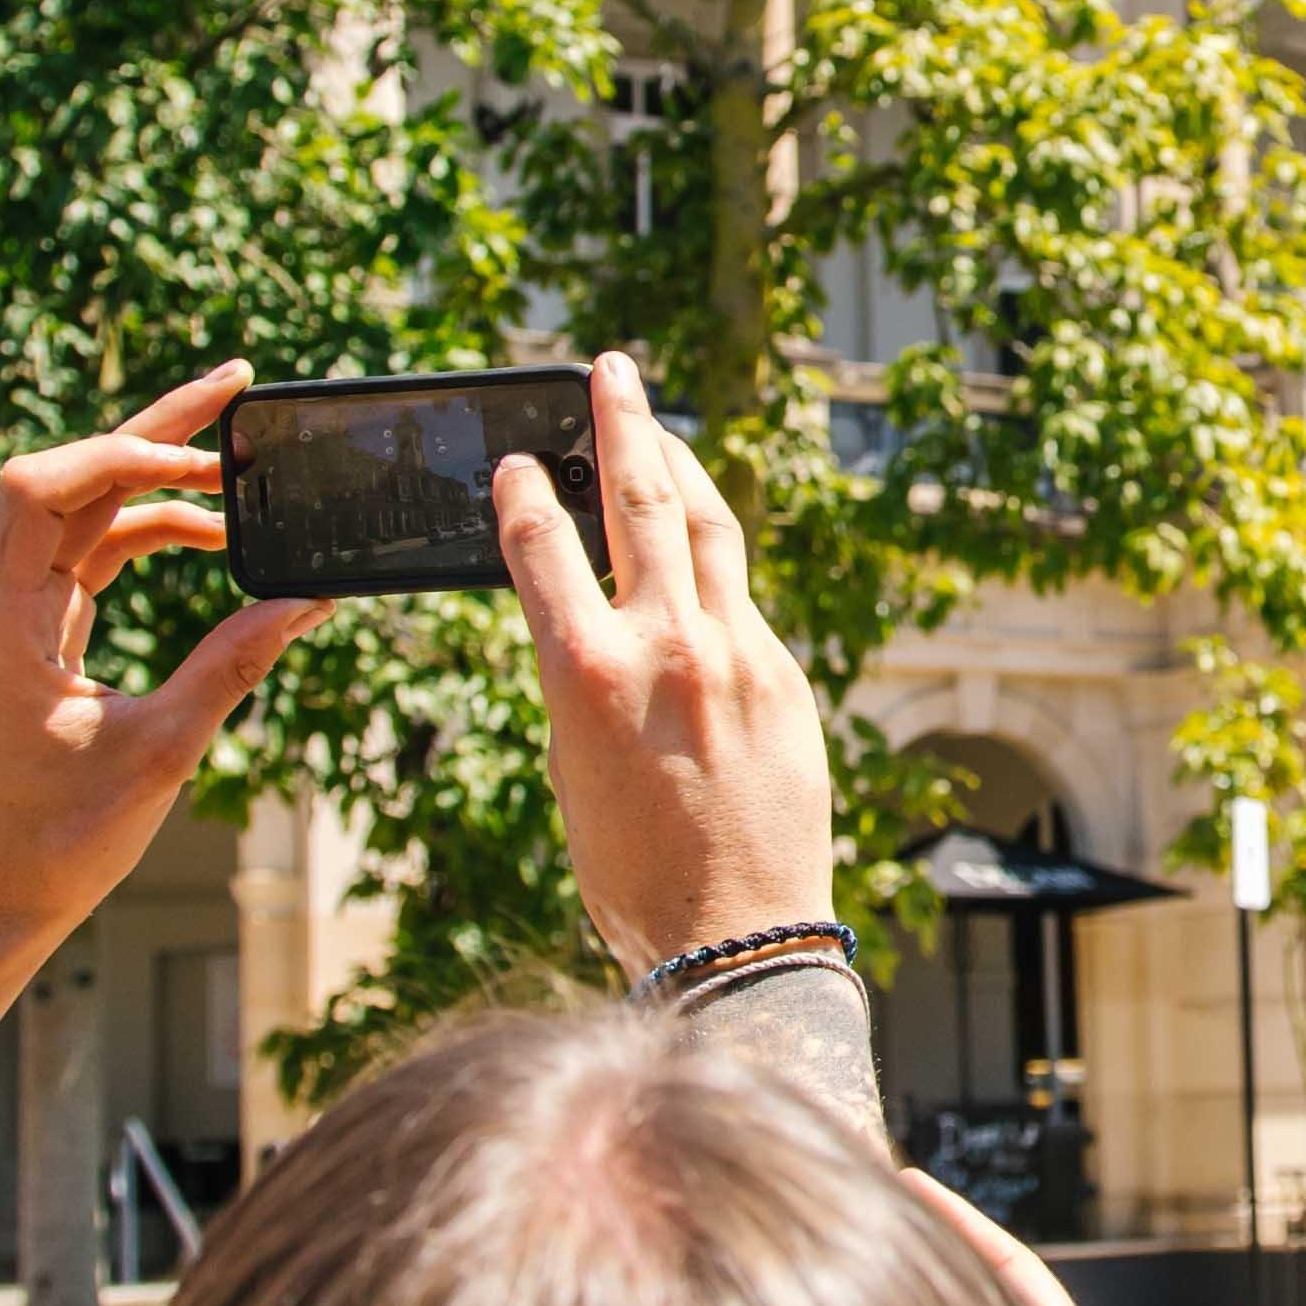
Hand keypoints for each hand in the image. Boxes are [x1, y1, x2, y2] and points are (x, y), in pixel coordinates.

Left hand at [0, 361, 330, 937]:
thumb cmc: (60, 839)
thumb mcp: (162, 749)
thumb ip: (235, 663)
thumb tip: (308, 599)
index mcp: (2, 621)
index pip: (41, 487)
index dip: (121, 452)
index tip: (207, 456)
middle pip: (65, 476)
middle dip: (151, 432)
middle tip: (234, 385)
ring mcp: (9, 612)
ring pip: (80, 508)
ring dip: (155, 482)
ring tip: (239, 472)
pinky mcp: (32, 630)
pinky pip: (86, 552)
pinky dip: (144, 532)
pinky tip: (211, 536)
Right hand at [494, 351, 835, 967]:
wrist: (737, 934)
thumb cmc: (631, 872)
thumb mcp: (572, 765)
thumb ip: (582, 674)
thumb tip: (592, 612)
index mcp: (586, 673)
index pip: (541, 545)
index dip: (524, 492)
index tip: (520, 460)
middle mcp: (666, 646)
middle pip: (642, 500)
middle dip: (623, 424)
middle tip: (612, 371)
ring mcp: (737, 653)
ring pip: (711, 529)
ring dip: (682, 467)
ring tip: (660, 427)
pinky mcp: (785, 675)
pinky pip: (743, 599)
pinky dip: (714, 565)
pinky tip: (701, 553)